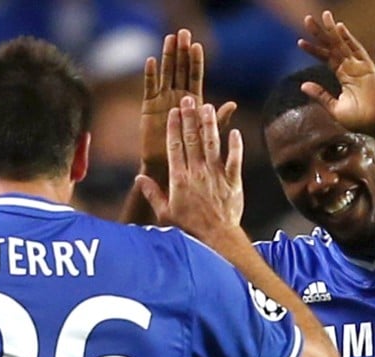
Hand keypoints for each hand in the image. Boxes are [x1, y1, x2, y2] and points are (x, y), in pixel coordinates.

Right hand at [136, 96, 242, 248]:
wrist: (216, 238)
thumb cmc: (189, 227)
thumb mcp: (165, 213)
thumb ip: (152, 193)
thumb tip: (138, 178)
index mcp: (179, 179)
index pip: (175, 147)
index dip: (174, 128)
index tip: (173, 112)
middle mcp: (197, 173)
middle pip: (192, 140)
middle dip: (189, 118)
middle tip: (188, 100)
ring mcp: (216, 176)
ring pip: (212, 145)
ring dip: (209, 124)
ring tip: (207, 107)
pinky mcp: (233, 181)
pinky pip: (235, 160)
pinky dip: (235, 146)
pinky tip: (234, 131)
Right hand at [140, 29, 235, 176]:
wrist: (170, 173)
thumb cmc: (191, 158)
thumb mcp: (207, 138)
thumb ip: (217, 119)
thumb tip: (232, 104)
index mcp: (193, 103)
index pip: (195, 77)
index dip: (196, 62)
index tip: (198, 45)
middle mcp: (177, 98)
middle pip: (180, 71)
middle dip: (181, 52)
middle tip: (183, 33)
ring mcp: (162, 101)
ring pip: (165, 75)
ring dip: (167, 57)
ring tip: (169, 39)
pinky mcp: (149, 108)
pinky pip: (149, 89)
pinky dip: (150, 75)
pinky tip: (151, 61)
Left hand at [297, 11, 374, 133]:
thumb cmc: (359, 120)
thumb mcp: (334, 107)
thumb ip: (320, 95)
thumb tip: (302, 85)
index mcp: (343, 76)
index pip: (325, 58)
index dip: (313, 49)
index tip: (300, 41)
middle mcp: (350, 67)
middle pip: (332, 46)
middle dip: (320, 33)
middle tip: (307, 19)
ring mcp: (359, 66)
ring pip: (342, 44)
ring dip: (332, 30)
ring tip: (323, 16)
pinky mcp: (368, 67)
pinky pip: (356, 50)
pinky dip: (348, 38)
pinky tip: (339, 28)